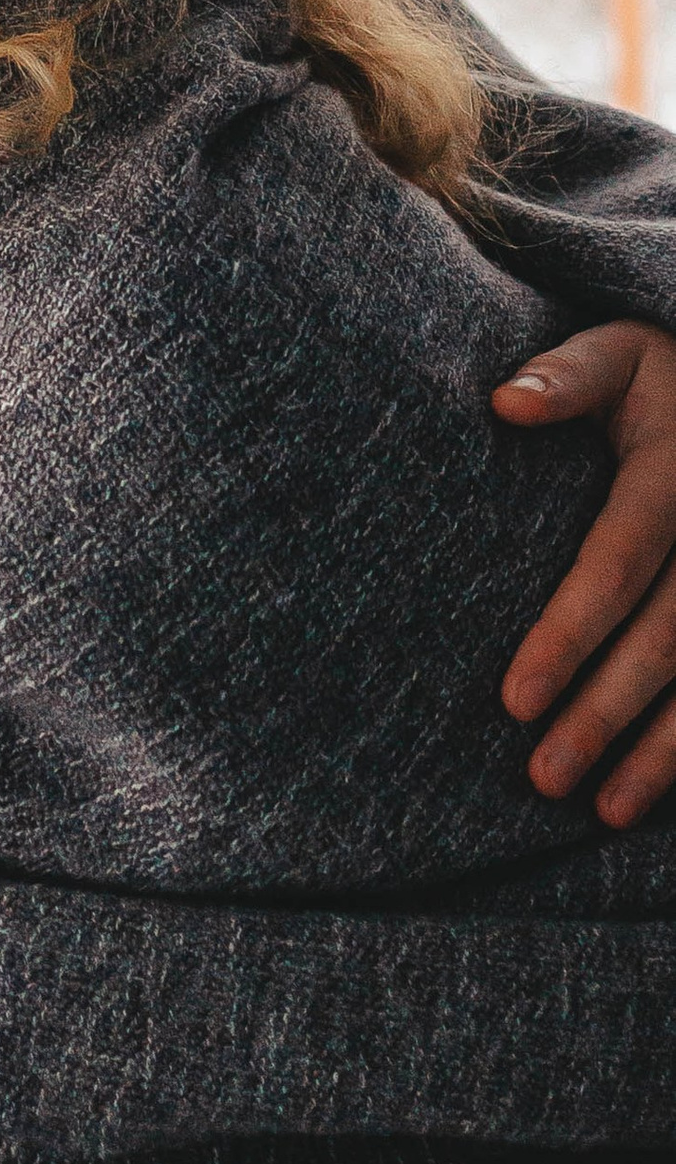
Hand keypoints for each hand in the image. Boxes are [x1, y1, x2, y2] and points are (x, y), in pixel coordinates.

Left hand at [496, 321, 675, 823]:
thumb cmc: (659, 374)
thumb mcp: (620, 353)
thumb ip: (565, 375)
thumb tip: (503, 402)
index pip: (617, 562)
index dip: (568, 633)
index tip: (512, 699)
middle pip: (667, 639)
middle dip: (606, 713)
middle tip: (540, 776)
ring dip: (662, 753)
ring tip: (598, 810)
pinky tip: (654, 797)